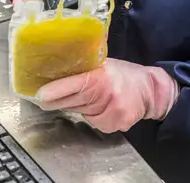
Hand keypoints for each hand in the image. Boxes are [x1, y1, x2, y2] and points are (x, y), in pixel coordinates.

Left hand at [36, 59, 178, 132]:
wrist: (150, 90)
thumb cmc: (122, 74)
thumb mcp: (104, 64)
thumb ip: (84, 69)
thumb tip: (56, 71)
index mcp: (102, 75)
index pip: (76, 83)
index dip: (57, 90)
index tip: (40, 94)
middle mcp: (107, 93)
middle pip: (73, 102)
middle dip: (55, 101)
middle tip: (42, 99)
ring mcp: (113, 111)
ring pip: (81, 113)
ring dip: (76, 106)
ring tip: (88, 97)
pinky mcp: (117, 124)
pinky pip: (94, 122)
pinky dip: (93, 116)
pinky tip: (101, 108)